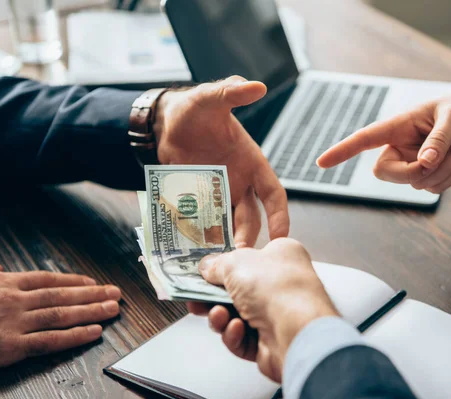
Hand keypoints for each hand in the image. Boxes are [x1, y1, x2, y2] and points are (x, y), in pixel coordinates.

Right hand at [0, 265, 121, 374]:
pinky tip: (94, 332)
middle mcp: (13, 300)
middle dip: (92, 294)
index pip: (48, 280)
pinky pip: (50, 340)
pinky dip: (75, 336)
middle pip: (61, 295)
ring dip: (91, 311)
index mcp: (4, 284)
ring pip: (61, 314)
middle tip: (115, 292)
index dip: (73, 281)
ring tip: (113, 309)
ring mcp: (13, 322)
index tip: (93, 282)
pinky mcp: (11, 347)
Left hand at [154, 76, 288, 246]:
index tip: (282, 238)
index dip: (280, 216)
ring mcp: (219, 193)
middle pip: (251, 218)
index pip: (273, 194)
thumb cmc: (196, 108)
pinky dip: (202, 235)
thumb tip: (256, 86)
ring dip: (226, 242)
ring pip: (228, 224)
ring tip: (218, 261)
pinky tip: (196, 251)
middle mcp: (240, 182)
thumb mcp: (212, 97)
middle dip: (248, 238)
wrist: (168, 120)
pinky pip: (204, 221)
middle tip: (239, 258)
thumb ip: (232, 93)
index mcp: (252, 163)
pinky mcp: (198, 198)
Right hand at [187, 239, 337, 381]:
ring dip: (221, 317)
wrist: (298, 331)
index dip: (225, 263)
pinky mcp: (272, 342)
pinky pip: (243, 338)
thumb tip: (207, 266)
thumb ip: (217, 264)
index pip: (250, 256)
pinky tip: (236, 329)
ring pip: (237, 316)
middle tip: (196, 297)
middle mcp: (282, 284)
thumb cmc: (278, 287)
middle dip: (214, 296)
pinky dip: (234, 335)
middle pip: (238, 289)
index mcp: (282, 256)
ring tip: (218, 314)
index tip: (203, 270)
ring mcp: (278, 315)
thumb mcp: (236, 262)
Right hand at [317, 90, 450, 193]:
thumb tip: (425, 163)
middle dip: (414, 174)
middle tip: (438, 161)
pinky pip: (430, 189)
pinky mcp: (424, 174)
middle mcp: (398, 146)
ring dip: (440, 174)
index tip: (321, 162)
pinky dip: (447, 181)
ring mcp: (410, 162)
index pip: (364, 139)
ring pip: (414, 184)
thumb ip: (438, 139)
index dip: (342, 151)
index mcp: (397, 126)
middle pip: (385, 173)